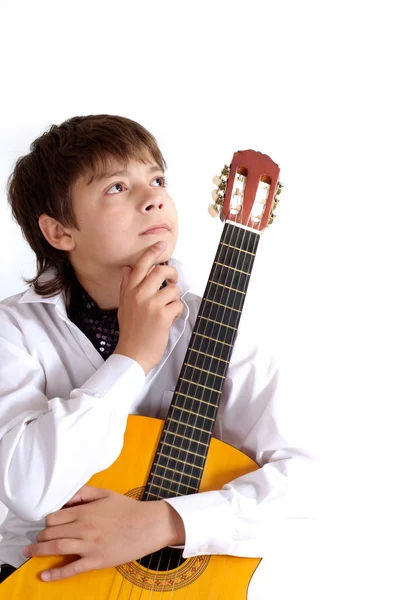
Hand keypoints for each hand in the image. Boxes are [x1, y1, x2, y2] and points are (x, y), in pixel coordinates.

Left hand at [22, 485, 184, 581]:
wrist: (148, 525)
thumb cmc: (127, 508)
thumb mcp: (105, 494)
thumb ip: (84, 493)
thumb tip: (66, 497)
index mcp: (85, 511)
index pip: (54, 517)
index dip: (47, 522)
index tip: (46, 525)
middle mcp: (83, 528)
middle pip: (52, 533)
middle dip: (40, 537)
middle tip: (36, 540)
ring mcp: (89, 545)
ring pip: (57, 548)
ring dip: (39, 551)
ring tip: (29, 553)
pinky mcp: (96, 560)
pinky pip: (72, 569)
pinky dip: (56, 574)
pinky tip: (44, 576)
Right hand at [114, 241, 183, 373]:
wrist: (132, 353)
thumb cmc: (130, 331)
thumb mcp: (124, 306)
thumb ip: (126, 286)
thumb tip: (128, 268)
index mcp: (129, 291)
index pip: (140, 266)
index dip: (153, 252)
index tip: (162, 244)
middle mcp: (139, 295)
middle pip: (161, 271)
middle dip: (172, 274)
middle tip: (173, 280)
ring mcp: (150, 304)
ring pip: (173, 289)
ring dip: (175, 298)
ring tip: (168, 308)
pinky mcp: (162, 315)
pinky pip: (177, 305)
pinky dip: (177, 312)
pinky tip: (169, 319)